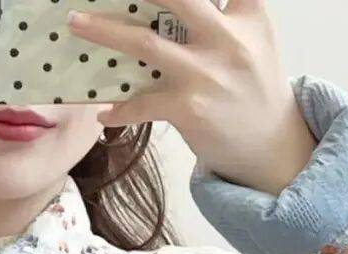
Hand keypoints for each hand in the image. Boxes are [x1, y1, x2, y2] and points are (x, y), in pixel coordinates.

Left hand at [67, 0, 316, 195]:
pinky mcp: (190, 109)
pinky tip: (104, 114)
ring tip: (76, 23)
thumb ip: (227, 10)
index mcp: (247, 15)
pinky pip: (142, 104)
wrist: (271, 146)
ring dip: (104, 31)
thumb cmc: (253, 87)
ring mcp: (206, 74)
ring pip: (145, 43)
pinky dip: (119, 110)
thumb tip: (174, 5)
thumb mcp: (253, 37)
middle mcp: (228, 39)